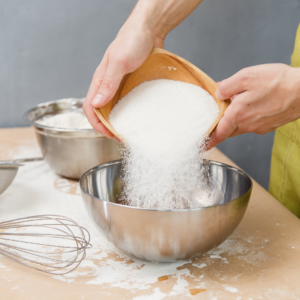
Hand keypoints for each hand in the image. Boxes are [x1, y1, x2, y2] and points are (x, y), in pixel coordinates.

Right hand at [83, 24, 161, 138]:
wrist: (149, 29)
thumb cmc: (132, 40)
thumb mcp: (120, 62)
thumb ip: (108, 83)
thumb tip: (97, 104)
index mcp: (99, 81)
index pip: (90, 108)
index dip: (97, 124)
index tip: (110, 134)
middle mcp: (107, 86)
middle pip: (102, 112)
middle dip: (109, 127)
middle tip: (122, 137)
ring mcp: (119, 85)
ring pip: (114, 108)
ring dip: (119, 121)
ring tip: (130, 130)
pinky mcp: (130, 84)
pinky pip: (126, 102)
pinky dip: (129, 112)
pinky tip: (138, 117)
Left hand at [207, 64, 299, 148]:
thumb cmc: (278, 82)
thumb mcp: (247, 77)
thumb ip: (227, 86)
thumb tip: (218, 92)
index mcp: (238, 114)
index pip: (218, 132)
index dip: (209, 140)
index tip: (202, 145)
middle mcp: (247, 125)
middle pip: (228, 130)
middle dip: (220, 127)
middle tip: (214, 120)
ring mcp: (259, 127)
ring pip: (240, 127)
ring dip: (234, 121)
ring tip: (235, 107)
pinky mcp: (268, 126)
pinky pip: (252, 125)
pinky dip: (247, 118)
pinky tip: (252, 106)